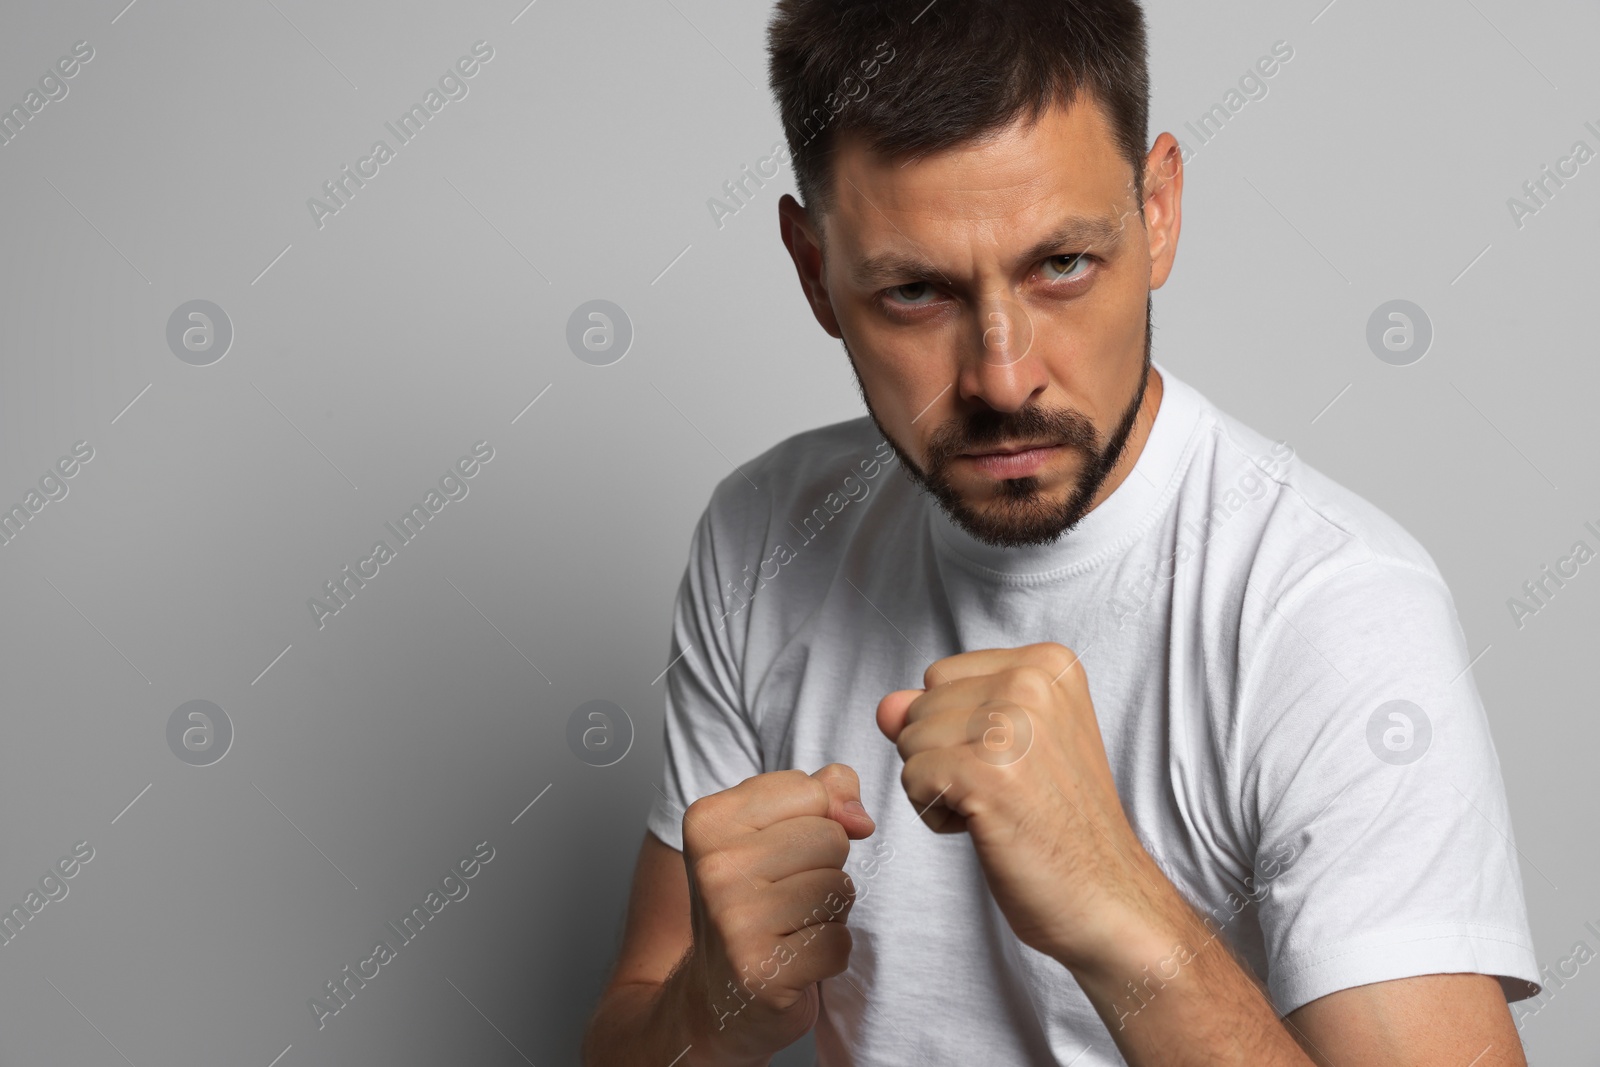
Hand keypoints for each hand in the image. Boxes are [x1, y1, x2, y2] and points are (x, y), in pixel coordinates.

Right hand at [677, 763, 875, 1061]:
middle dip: (825, 868)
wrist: (715, 999)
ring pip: (840, 888)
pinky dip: (829, 954)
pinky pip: (840, 942)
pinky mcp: (762, 973)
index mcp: (709, 821)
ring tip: (789, 927)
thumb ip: (822, 794)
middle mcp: (715, 867)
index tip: (777, 855)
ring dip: (829, 912)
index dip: (814, 822)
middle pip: (831, 838)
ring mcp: (735, 921)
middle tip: (784, 898)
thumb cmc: (753, 904)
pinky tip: (793, 960)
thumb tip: (859, 816)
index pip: (811, 790)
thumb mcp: (773, 831)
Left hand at [876, 643, 1176, 971]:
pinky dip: (937, 814)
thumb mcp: (1007, 744)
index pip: (940, 677)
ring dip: (940, 787)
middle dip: (944, 756)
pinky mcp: (986, 772)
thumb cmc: (1058, 824)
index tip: (1014, 763)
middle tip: (1009, 792)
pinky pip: (913, 779)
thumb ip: (943, 711)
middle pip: (920, 707)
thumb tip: (886, 706)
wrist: (1105, 896)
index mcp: (1046, 663)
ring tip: (1001, 809)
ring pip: (910, 742)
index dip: (958, 729)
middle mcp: (1032, 681)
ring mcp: (1010, 725)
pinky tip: (987, 827)